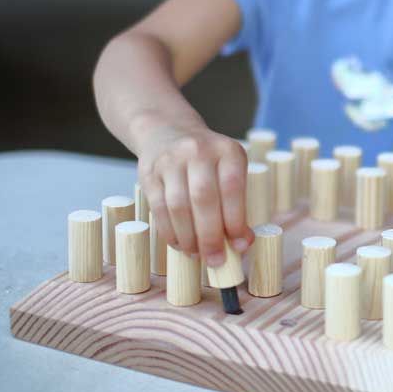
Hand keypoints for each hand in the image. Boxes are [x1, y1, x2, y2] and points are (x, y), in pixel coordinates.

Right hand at [136, 122, 253, 266]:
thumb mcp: (229, 170)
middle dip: (211, 236)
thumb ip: (238, 205)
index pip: (232, 189)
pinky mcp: (149, 173)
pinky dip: (170, 232)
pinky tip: (180, 244)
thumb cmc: (207, 162)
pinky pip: (158, 209)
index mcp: (227, 150)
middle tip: (216, 259)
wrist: (168, 132)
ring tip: (197, 254)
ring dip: (189, 237)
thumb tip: (243, 243)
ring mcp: (171, 161)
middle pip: (204, 199)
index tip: (239, 246)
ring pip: (179, 206)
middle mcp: (198, 151)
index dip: (236, 221)